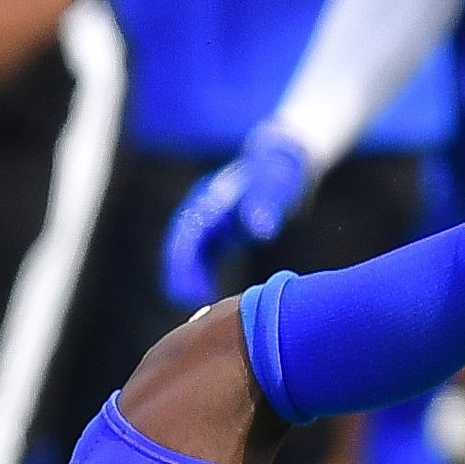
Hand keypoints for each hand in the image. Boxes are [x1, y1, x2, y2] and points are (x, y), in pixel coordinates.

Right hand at [163, 125, 310, 307]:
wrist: (284, 160)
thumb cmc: (280, 171)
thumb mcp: (276, 185)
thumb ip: (266, 204)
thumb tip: (260, 232)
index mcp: (210, 199)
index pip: (188, 235)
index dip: (184, 264)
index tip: (189, 289)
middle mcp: (202, 210)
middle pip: (180, 246)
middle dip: (180, 274)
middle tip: (185, 302)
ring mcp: (209, 221)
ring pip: (189, 253)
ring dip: (188, 277)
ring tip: (193, 304)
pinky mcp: (219, 231)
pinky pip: (203, 256)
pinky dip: (201, 275)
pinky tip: (207, 295)